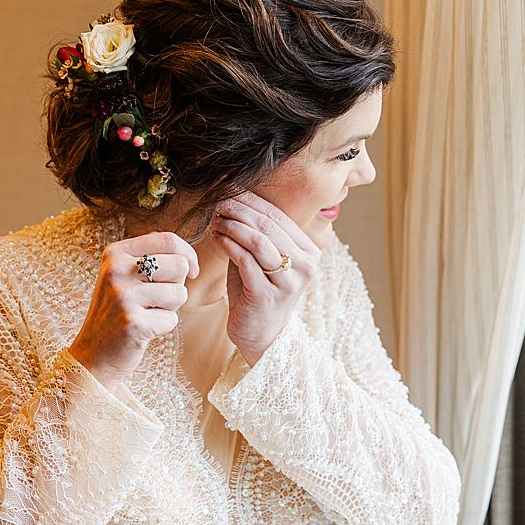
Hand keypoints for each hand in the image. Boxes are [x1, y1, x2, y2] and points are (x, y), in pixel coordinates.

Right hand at [68, 232, 199, 391]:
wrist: (94, 354)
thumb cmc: (117, 313)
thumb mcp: (124, 276)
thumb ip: (150, 258)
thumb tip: (187, 255)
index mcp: (115, 254)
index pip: (167, 239)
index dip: (188, 255)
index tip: (191, 271)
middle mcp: (116, 270)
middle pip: (179, 265)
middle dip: (178, 285)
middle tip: (157, 300)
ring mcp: (123, 296)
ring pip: (180, 293)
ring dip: (171, 308)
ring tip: (147, 314)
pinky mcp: (133, 323)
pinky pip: (172, 319)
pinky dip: (164, 327)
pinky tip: (144, 330)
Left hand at [211, 192, 321, 363]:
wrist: (260, 336)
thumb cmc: (257, 292)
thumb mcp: (261, 259)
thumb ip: (255, 233)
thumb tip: (232, 198)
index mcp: (308, 252)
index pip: (279, 216)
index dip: (252, 200)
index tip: (229, 188)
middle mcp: (304, 265)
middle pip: (269, 226)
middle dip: (240, 209)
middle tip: (219, 200)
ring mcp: (288, 282)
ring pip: (258, 241)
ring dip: (233, 225)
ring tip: (216, 218)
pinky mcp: (267, 295)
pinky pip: (246, 261)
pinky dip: (229, 245)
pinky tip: (217, 238)